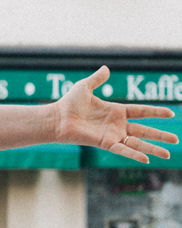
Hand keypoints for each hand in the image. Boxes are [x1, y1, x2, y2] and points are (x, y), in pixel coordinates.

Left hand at [52, 67, 176, 163]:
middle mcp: (117, 125)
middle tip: (176, 140)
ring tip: (168, 153)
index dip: (156, 112)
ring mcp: (112, 135)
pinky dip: (134, 154)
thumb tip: (106, 68)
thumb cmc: (69, 103)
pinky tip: (147, 159)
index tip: (171, 113)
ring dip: (153, 148)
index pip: (141, 112)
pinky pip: (123, 149)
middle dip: (160, 135)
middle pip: (144, 130)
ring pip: (138, 143)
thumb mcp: (85, 87)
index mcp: (115, 111)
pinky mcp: (105, 143)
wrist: (57, 118)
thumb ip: (97, 79)